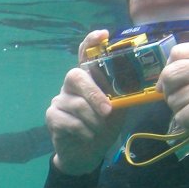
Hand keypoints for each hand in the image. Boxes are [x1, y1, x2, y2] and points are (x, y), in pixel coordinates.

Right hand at [45, 30, 127, 174]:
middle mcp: (71, 84)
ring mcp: (59, 99)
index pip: (86, 54)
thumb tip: (136, 85)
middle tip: (108, 112)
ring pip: (77, 104)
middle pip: (76, 76)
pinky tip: (88, 136)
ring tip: (99, 131)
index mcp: (89, 78)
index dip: (92, 42)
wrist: (87, 153)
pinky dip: (84, 132)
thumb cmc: (103, 127)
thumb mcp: (118, 110)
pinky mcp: (52, 116)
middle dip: (94, 95)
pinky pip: (69, 121)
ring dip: (94, 121)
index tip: (103, 34)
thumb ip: (122, 95)